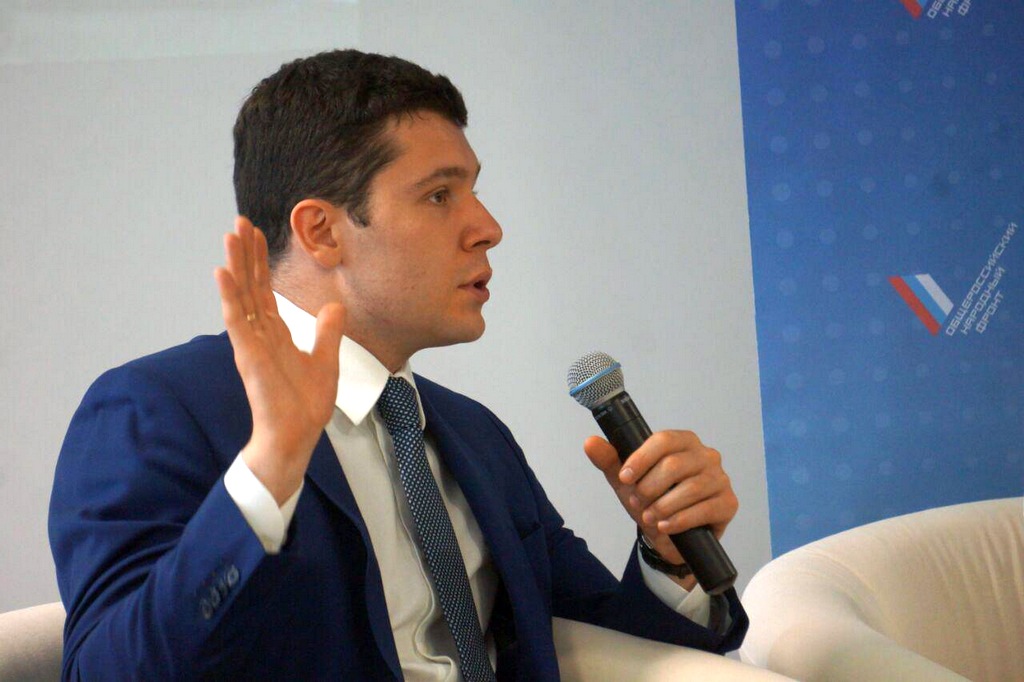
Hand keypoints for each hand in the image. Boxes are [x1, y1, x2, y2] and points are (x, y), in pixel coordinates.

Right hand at [214, 217, 344, 503]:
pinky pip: (236, 321)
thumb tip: (334, 305)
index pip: (264, 289)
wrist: (297, 435)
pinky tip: (222, 274)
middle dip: (245, 254)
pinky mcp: (247, 355)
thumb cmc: (305, 404)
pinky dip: (229, 296)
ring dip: (234, 266)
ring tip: (229, 236)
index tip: (255, 234)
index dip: (260, 262)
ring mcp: (251, 343)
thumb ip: (328, 332)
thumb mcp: (326, 359)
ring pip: (240, 296)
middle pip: (249, 285)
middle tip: (239, 222)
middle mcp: (259, 334)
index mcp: (275, 333)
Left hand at [584, 430, 737, 575]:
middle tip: (637, 502)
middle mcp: (706, 455)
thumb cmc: (651, 498)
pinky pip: (705, 509)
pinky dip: (680, 520)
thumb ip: (609, 460)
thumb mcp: (627, 481)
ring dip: (663, 505)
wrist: (669, 534)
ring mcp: (720, 478)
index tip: (625, 477)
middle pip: (675, 465)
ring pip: (690, 488)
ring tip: (648, 517)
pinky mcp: (728, 503)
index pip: (663, 440)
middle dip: (650, 487)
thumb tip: (590, 442)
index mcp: (683, 441)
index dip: (641, 458)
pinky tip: (666, 526)